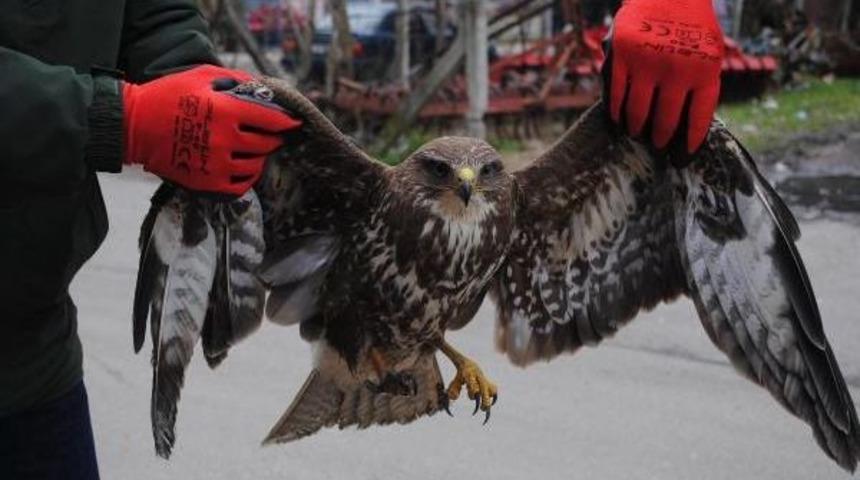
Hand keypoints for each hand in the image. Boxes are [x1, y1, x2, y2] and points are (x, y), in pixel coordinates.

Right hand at [123, 65, 299, 194]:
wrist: (134, 126)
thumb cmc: (167, 95)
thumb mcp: (201, 75)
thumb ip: (235, 79)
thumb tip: (262, 87)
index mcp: (226, 110)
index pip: (270, 119)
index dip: (286, 121)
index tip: (295, 123)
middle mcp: (224, 139)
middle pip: (267, 144)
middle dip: (273, 139)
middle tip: (271, 136)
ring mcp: (216, 164)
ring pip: (256, 166)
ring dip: (259, 157)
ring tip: (252, 150)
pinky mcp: (207, 182)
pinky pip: (241, 186)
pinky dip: (247, 178)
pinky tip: (243, 168)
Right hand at [605, 0, 723, 152]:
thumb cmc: (690, 25)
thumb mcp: (709, 52)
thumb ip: (702, 84)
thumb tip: (690, 129)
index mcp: (705, 70)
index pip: (699, 119)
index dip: (689, 144)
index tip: (681, 159)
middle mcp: (678, 69)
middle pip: (666, 121)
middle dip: (660, 139)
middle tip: (656, 146)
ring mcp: (648, 62)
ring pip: (637, 113)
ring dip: (636, 128)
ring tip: (636, 133)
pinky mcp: (622, 55)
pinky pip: (616, 95)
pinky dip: (616, 111)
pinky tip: (618, 118)